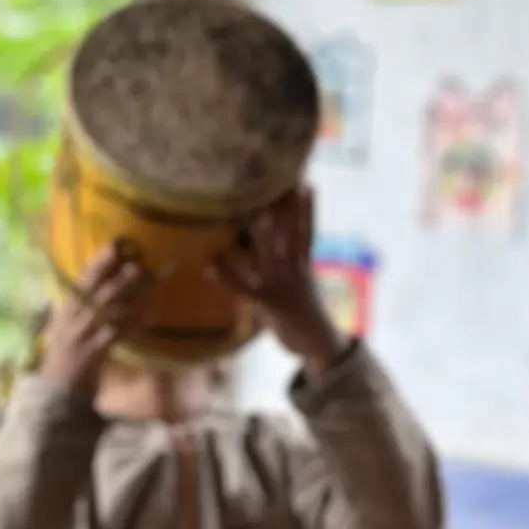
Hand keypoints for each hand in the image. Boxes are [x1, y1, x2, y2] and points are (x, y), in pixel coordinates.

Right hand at [39, 246, 150, 398]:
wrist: (56, 388)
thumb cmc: (64, 354)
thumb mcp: (65, 325)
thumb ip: (78, 305)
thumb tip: (97, 280)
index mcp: (66, 308)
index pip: (80, 279)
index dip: (98, 261)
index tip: (114, 245)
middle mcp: (73, 317)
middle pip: (96, 290)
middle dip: (117, 275)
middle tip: (137, 262)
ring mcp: (83, 334)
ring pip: (108, 308)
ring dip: (130, 293)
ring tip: (147, 279)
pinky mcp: (94, 351)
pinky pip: (117, 333)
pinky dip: (134, 322)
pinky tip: (150, 313)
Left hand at [229, 189, 341, 369]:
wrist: (319, 344)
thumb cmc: (305, 314)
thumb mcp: (301, 286)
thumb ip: (286, 266)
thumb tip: (270, 250)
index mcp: (304, 265)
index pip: (307, 231)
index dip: (307, 209)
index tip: (306, 184)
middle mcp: (295, 271)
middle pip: (291, 235)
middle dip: (286, 212)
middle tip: (282, 186)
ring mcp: (282, 286)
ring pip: (271, 255)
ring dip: (263, 237)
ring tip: (256, 215)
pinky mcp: (268, 303)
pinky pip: (243, 288)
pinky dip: (225, 278)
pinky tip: (209, 267)